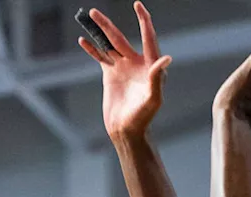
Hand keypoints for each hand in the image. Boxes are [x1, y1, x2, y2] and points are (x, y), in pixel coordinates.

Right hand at [79, 3, 172, 141]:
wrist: (127, 130)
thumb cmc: (143, 117)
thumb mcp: (153, 98)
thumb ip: (157, 77)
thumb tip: (166, 58)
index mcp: (148, 64)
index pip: (147, 37)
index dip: (143, 20)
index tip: (137, 5)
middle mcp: (136, 62)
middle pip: (121, 37)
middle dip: (108, 24)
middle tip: (95, 11)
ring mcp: (122, 67)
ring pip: (109, 44)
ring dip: (99, 31)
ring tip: (89, 17)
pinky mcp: (110, 75)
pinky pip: (100, 57)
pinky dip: (92, 49)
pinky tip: (83, 40)